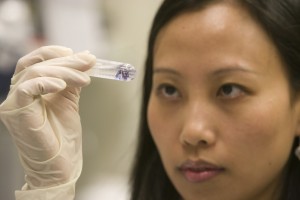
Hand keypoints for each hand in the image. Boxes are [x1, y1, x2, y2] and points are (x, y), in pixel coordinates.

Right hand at [0, 46, 95, 188]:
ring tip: (84, 79)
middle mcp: (18, 94)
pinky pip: (27, 88)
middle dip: (66, 62)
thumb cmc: (63, 137)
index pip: (36, 62)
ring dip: (64, 72)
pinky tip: (63, 86)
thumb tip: (84, 60)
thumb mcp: (69, 102)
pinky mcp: (16, 112)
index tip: (78, 54)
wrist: (60, 164)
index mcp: (30, 90)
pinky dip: (47, 82)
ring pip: (35, 73)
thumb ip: (71, 82)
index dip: (54, 53)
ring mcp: (14, 103)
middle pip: (37, 65)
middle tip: (89, 62)